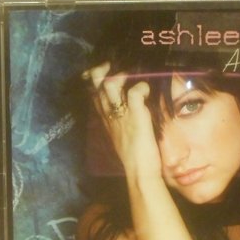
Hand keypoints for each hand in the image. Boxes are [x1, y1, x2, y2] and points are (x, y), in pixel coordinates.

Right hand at [85, 62, 162, 179]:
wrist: (139, 172)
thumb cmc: (134, 156)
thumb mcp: (121, 135)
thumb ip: (121, 120)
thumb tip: (131, 106)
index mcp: (105, 118)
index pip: (93, 92)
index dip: (96, 78)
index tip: (106, 72)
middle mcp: (109, 114)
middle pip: (96, 83)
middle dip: (103, 69)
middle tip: (115, 67)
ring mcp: (121, 114)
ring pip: (109, 84)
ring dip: (121, 75)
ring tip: (132, 77)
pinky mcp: (136, 116)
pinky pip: (135, 92)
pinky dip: (142, 87)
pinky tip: (147, 90)